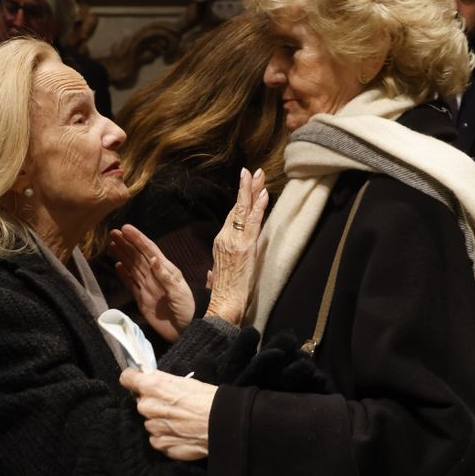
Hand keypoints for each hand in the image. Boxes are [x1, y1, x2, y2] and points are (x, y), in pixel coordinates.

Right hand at [109, 225, 194, 341]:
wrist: (186, 331)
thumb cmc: (188, 309)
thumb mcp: (178, 292)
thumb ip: (165, 277)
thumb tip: (153, 258)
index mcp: (167, 270)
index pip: (150, 250)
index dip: (138, 239)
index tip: (126, 228)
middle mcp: (156, 276)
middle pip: (138, 256)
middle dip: (127, 243)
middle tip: (113, 232)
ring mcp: (148, 287)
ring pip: (133, 267)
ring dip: (123, 255)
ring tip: (112, 243)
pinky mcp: (142, 299)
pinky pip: (131, 284)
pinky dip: (124, 275)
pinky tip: (117, 265)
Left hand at [118, 368, 216, 460]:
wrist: (222, 424)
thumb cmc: (208, 399)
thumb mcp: (185, 381)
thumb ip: (163, 382)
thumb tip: (151, 381)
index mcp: (153, 387)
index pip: (127, 378)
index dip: (133, 379)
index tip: (138, 380)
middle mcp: (147, 407)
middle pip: (141, 402)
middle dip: (152, 402)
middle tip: (172, 404)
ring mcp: (152, 428)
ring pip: (150, 421)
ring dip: (160, 420)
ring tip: (181, 420)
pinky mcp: (160, 445)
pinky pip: (157, 438)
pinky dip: (166, 436)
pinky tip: (181, 433)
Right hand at [206, 168, 268, 323]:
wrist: (224, 304)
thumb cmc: (222, 295)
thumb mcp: (215, 278)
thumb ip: (213, 272)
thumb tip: (210, 274)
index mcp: (220, 243)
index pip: (232, 217)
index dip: (239, 201)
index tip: (246, 186)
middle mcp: (226, 238)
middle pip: (237, 209)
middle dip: (246, 188)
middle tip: (253, 171)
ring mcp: (235, 241)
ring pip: (244, 211)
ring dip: (252, 191)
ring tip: (259, 175)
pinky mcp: (246, 247)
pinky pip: (253, 222)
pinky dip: (258, 207)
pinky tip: (264, 195)